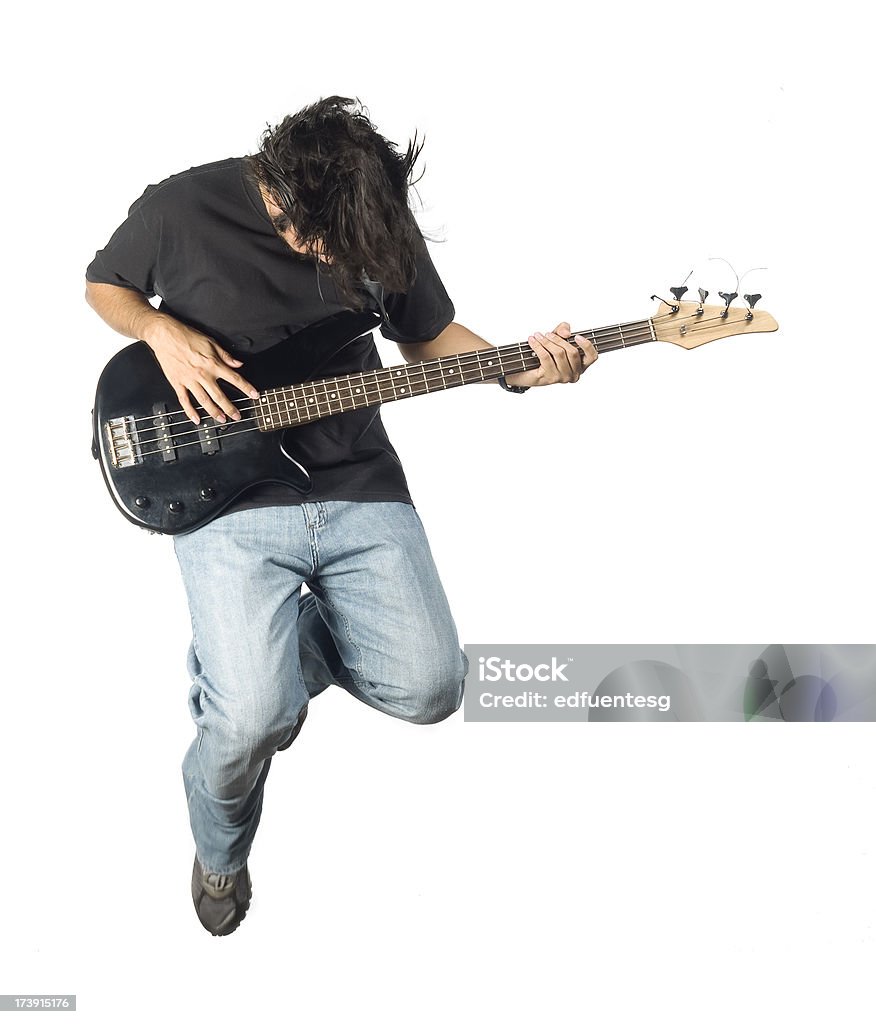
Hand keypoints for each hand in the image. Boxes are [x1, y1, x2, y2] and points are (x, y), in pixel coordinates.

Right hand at [142, 315, 258, 423]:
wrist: (164, 334)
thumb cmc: (186, 336)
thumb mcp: (211, 342)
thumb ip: (225, 355)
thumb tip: (238, 364)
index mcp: (213, 364)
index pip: (234, 378)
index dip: (246, 388)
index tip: (254, 395)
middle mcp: (202, 374)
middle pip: (220, 395)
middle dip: (230, 408)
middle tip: (237, 416)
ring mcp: (189, 380)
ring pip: (204, 401)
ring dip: (214, 412)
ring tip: (222, 419)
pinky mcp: (177, 383)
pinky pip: (184, 400)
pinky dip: (190, 412)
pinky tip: (197, 419)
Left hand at [504, 321, 597, 388]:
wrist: (526, 371)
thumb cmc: (544, 355)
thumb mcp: (556, 339)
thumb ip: (563, 330)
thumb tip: (566, 333)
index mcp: (580, 365)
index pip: (592, 356)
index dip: (587, 345)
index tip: (576, 336)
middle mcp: (574, 374)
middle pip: (572, 352)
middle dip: (558, 339)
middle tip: (547, 334)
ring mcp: (562, 378)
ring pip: (559, 354)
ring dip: (546, 342)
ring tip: (537, 336)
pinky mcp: (550, 378)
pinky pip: (546, 357)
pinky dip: (538, 346)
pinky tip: (532, 341)